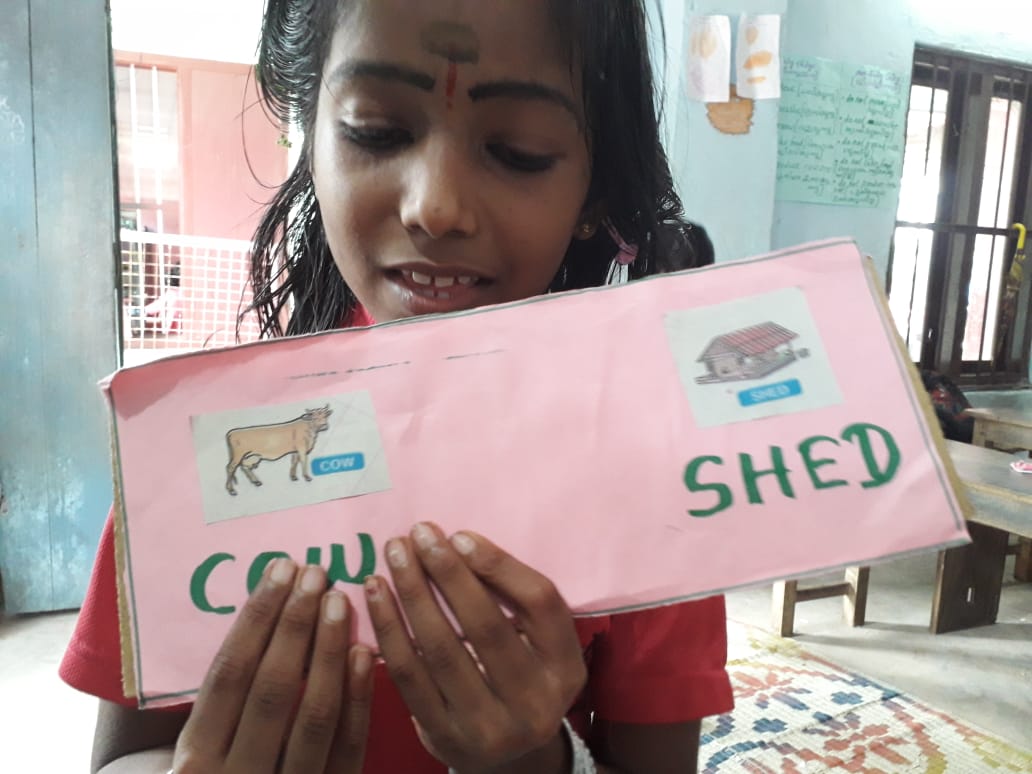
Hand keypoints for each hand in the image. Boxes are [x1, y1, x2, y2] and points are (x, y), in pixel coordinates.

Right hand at [171, 559, 372, 773]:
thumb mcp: (185, 757)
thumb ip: (212, 706)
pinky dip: (357, 699)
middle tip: (315, 573)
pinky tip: (364, 653)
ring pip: (312, 716)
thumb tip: (249, 618)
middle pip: (270, 689)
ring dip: (328, 652)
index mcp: (192, 764)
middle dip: (294, 625)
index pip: (227, 676)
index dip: (256, 619)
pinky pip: (347, 748)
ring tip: (340, 601)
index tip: (280, 570)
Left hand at [364, 523, 586, 773]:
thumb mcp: (539, 644)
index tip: (460, 536)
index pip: (541, 603)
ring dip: (412, 594)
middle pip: (487, 625)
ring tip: (394, 555)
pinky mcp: (445, 738)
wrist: (506, 757)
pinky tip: (377, 596)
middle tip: (418, 534)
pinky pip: (409, 676)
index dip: (500, 565)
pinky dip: (390, 630)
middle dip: (447, 573)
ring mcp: (490, 727)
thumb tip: (458, 543)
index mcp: (566, 668)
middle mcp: (535, 702)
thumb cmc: (519, 676)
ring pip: (442, 649)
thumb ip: (515, 600)